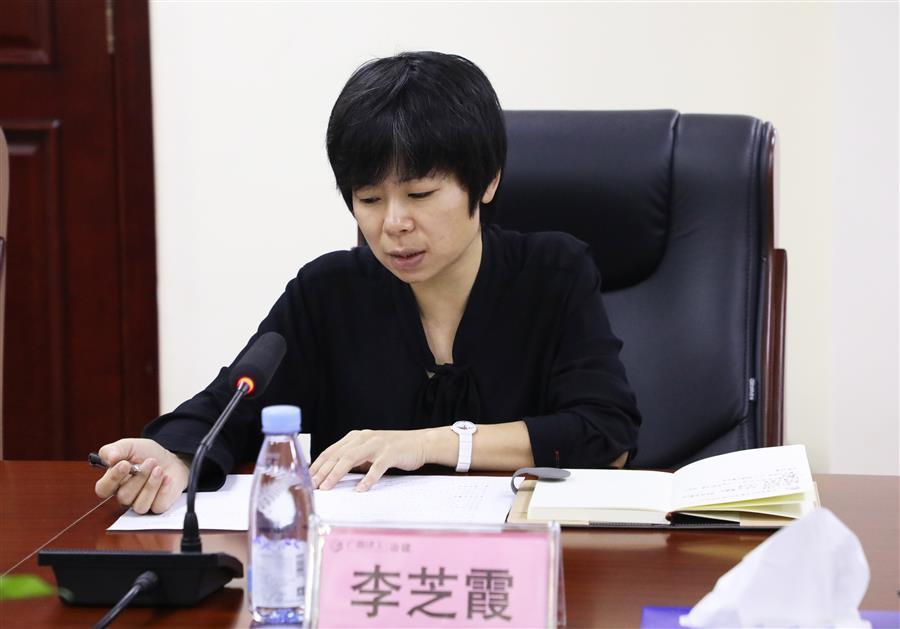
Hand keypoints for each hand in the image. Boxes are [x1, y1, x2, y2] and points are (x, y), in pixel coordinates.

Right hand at [93, 438, 189, 513]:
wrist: (170, 458)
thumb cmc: (146, 454)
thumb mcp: (129, 446)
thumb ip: (114, 450)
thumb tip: (109, 458)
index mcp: (113, 482)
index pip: (103, 489)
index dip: (112, 478)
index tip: (125, 464)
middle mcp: (125, 496)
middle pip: (124, 496)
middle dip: (139, 477)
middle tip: (151, 461)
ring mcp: (141, 503)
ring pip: (140, 505)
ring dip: (151, 485)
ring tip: (159, 469)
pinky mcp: (158, 505)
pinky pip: (158, 506)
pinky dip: (163, 491)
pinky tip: (167, 478)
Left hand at [309, 429, 430, 491]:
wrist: (419, 443)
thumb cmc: (392, 449)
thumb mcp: (368, 451)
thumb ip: (352, 459)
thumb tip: (331, 475)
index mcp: (355, 437)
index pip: (330, 451)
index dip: (317, 465)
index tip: (306, 479)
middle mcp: (363, 438)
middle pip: (337, 455)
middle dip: (322, 472)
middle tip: (311, 486)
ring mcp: (376, 444)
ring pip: (351, 459)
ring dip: (336, 474)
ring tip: (327, 487)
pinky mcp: (390, 453)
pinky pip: (376, 467)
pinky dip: (367, 479)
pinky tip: (360, 489)